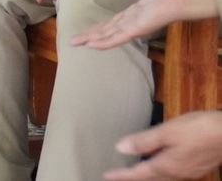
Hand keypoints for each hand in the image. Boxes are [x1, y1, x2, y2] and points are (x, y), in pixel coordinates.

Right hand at [72, 0, 220, 49]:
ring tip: (77, 43)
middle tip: (72, 40)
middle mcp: (132, 22)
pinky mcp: (138, 29)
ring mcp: (135, 26)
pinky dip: (106, 41)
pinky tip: (93, 45)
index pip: (112, 22)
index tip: (85, 31)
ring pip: (109, 34)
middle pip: (107, 30)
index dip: (98, 27)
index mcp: (134, 13)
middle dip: (89, 35)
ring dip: (92, 39)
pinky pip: (119, 36)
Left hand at [104, 111, 221, 179]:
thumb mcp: (167, 131)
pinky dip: (160, 171)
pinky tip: (160, 165)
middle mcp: (177, 173)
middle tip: (117, 176)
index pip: (138, 174)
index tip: (106, 176)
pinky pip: (173, 173)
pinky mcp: (196, 167)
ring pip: (162, 178)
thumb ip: (144, 141)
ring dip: (147, 176)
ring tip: (134, 172)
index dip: (121, 175)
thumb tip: (121, 148)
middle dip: (133, 178)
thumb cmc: (200, 130)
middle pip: (150, 179)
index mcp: (167, 166)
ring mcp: (188, 172)